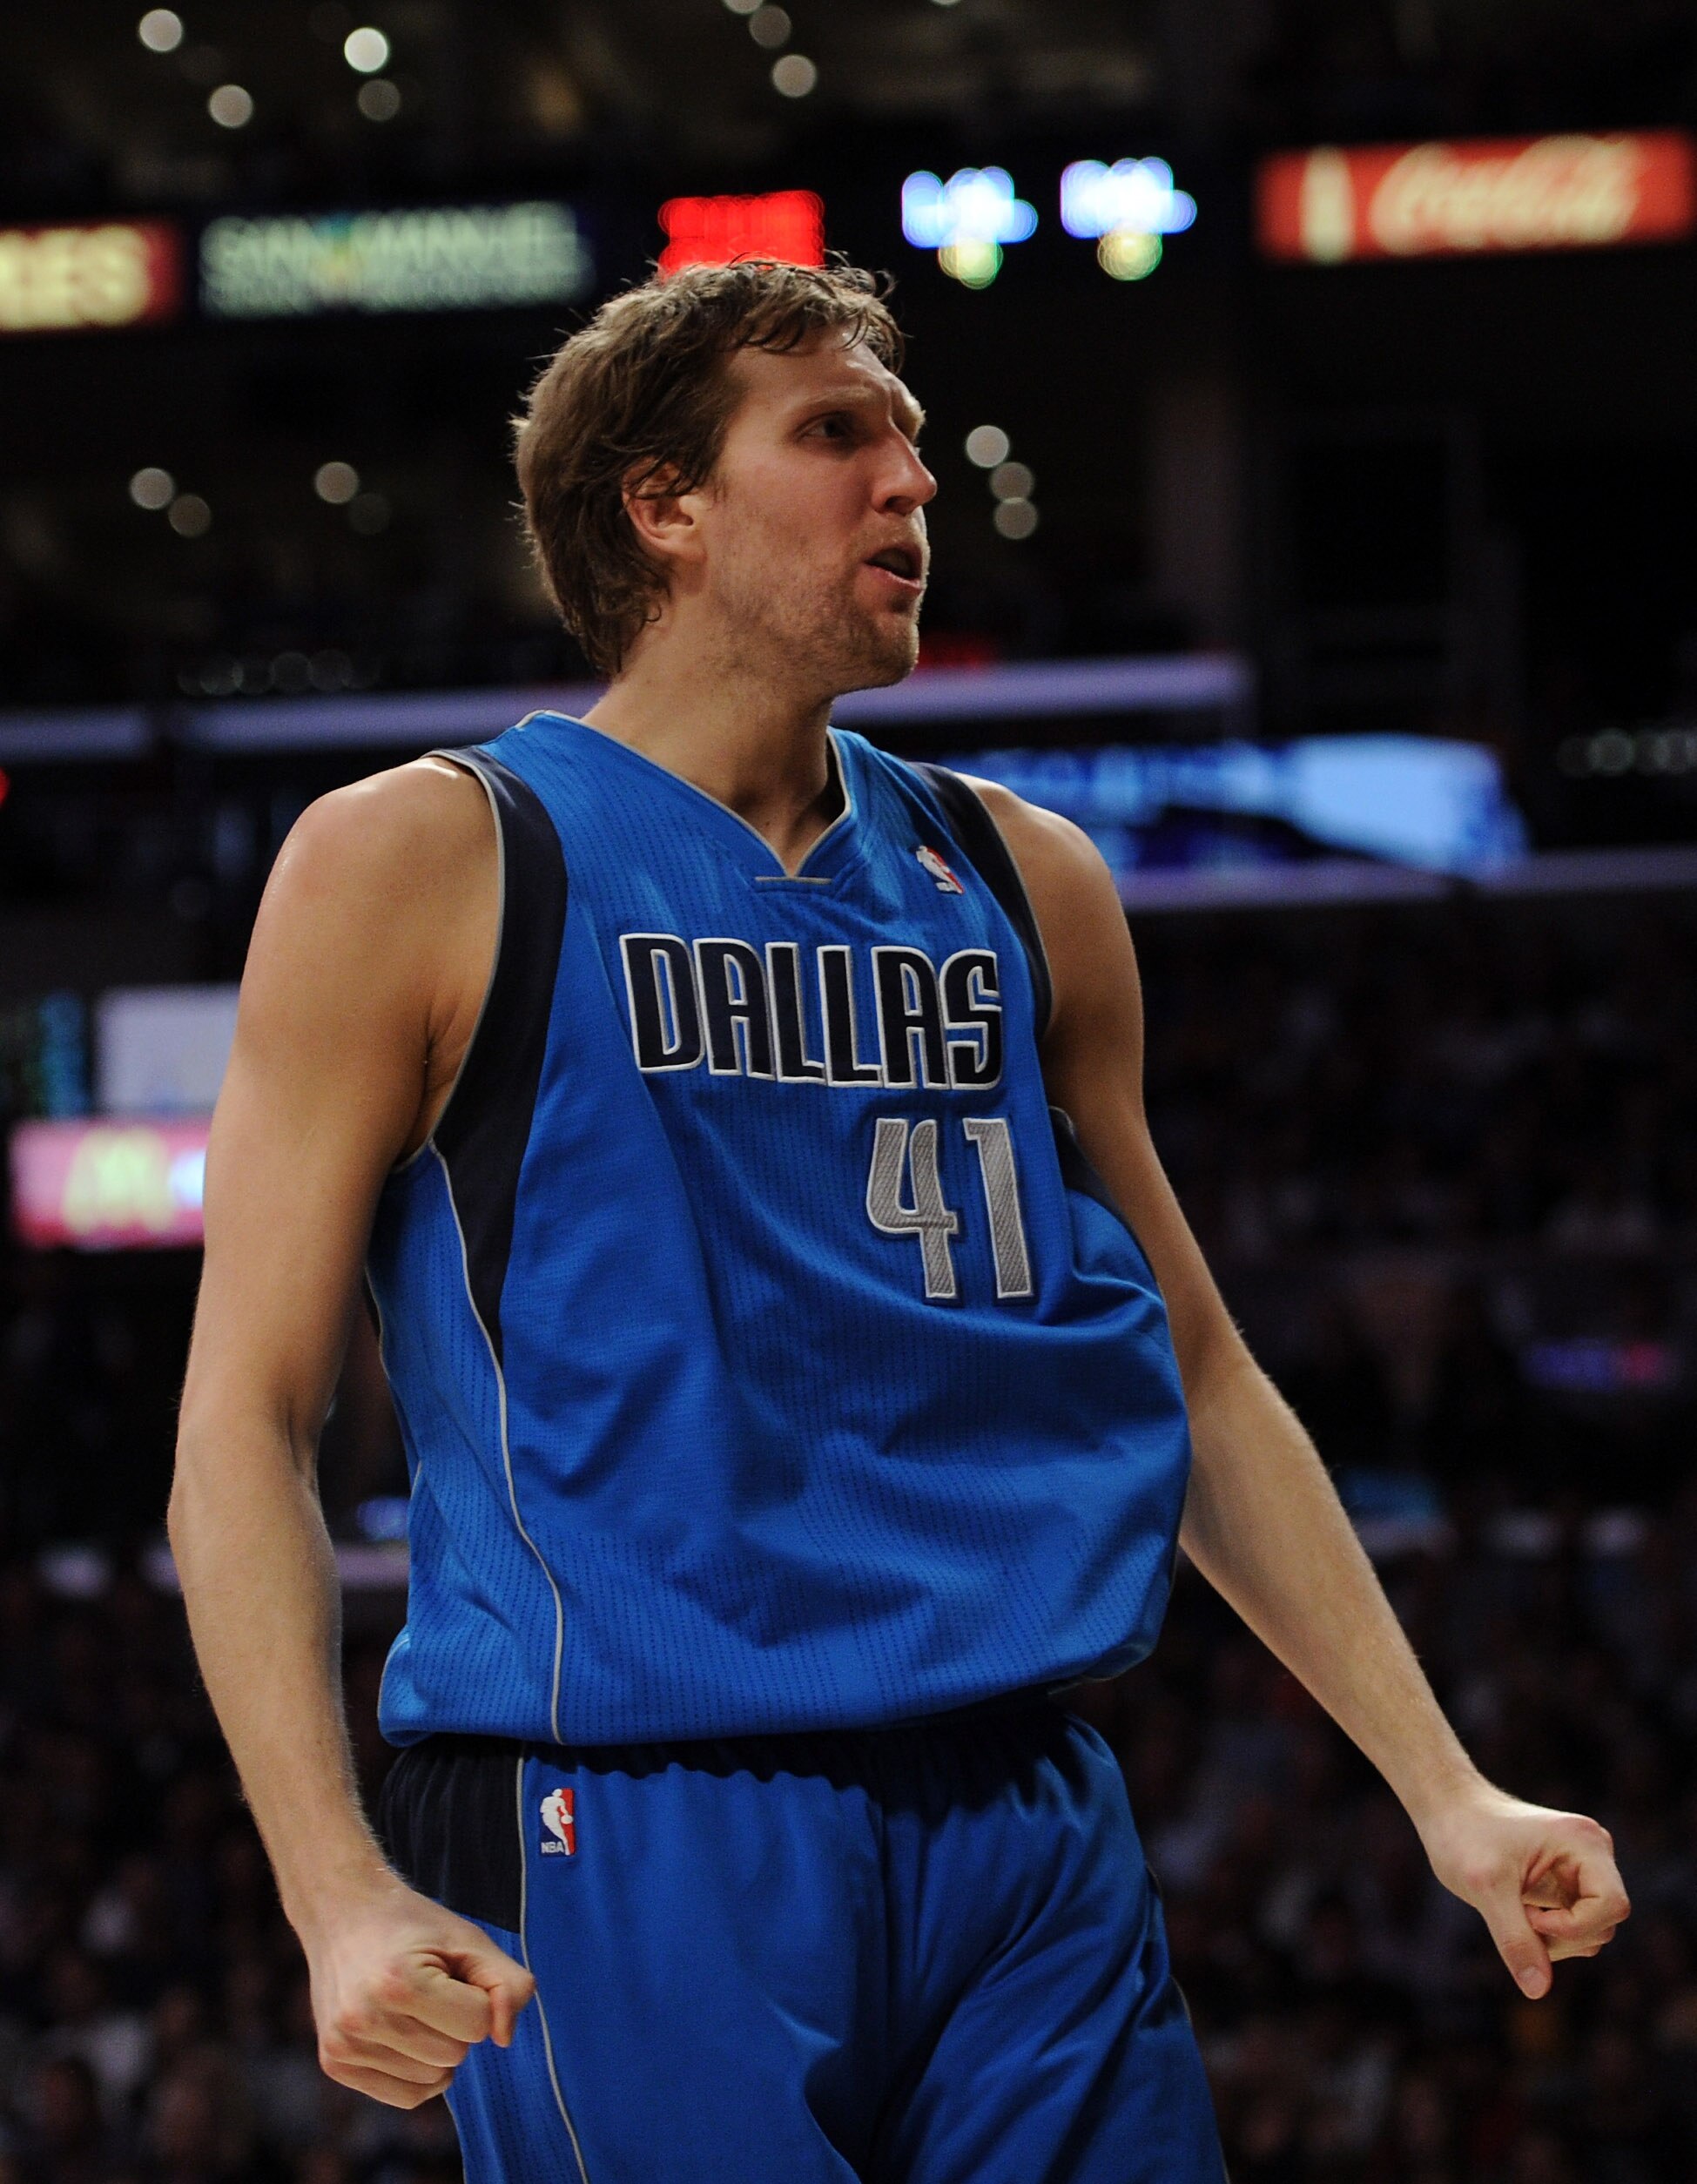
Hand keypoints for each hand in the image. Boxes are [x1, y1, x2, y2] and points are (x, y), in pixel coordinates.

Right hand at [303, 1873, 536, 2106]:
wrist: (341, 1913)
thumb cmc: (413, 1927)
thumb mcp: (469, 1940)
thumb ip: (507, 1984)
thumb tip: (504, 2038)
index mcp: (399, 1982)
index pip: (478, 2025)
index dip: (477, 1996)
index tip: (451, 1970)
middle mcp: (364, 2019)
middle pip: (454, 2055)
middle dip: (455, 2022)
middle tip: (427, 1984)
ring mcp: (343, 2045)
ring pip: (433, 2081)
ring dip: (436, 2048)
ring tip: (409, 2006)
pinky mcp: (334, 2064)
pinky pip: (407, 2096)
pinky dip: (418, 2072)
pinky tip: (402, 2034)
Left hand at [1418, 1782, 1629, 1998]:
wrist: (1447, 1810)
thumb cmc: (1463, 1835)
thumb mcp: (1485, 1888)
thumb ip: (1515, 1939)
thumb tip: (1538, 1991)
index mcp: (1584, 1842)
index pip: (1611, 1906)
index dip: (1574, 1926)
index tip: (1530, 1918)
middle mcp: (1593, 1854)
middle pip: (1603, 1925)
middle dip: (1559, 1936)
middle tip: (1514, 1913)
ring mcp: (1583, 1870)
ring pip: (1590, 1933)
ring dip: (1551, 1939)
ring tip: (1512, 1910)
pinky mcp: (1569, 1886)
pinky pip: (1573, 1929)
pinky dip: (1546, 1934)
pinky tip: (1517, 1911)